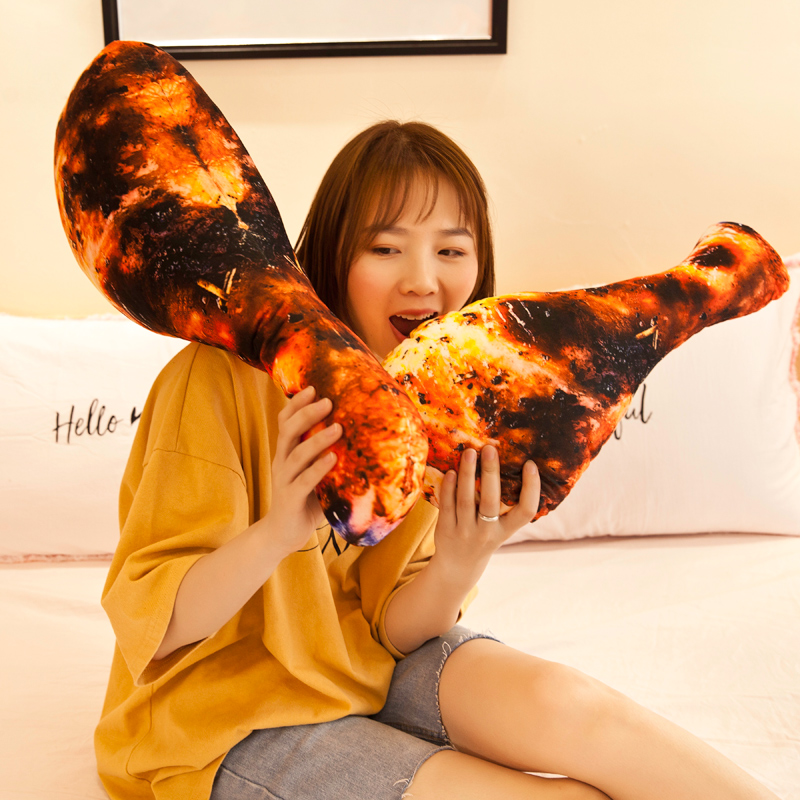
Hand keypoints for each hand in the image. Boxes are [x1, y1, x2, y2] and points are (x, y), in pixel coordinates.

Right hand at [256, 386, 341, 556]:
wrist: (283, 535)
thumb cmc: (306, 500)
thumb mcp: (315, 473)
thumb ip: (329, 456)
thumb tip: (363, 435)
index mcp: (286, 453)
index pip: (284, 422)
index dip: (296, 404)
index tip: (313, 387)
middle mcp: (281, 462)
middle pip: (288, 431)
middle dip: (307, 414)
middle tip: (328, 401)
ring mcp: (284, 481)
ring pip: (296, 454)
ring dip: (317, 439)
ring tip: (338, 428)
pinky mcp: (290, 499)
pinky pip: (303, 481)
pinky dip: (318, 469)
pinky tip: (332, 459)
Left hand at [433, 446, 540, 579]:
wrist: (459, 566)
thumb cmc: (484, 537)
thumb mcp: (500, 528)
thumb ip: (504, 504)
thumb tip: (505, 462)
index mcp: (506, 530)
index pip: (526, 511)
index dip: (531, 488)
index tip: (530, 464)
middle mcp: (487, 533)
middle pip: (491, 501)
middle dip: (491, 473)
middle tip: (490, 449)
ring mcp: (465, 532)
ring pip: (466, 500)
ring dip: (467, 474)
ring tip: (469, 452)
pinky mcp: (446, 530)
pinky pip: (447, 505)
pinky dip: (448, 487)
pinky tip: (451, 471)